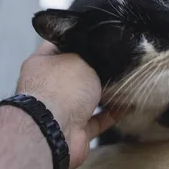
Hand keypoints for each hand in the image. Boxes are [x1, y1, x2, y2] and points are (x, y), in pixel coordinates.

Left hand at [16, 41, 116, 168]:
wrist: (55, 131)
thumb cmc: (59, 90)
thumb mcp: (80, 59)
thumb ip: (91, 57)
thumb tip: (101, 59)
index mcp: (41, 64)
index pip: (59, 45)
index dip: (77, 39)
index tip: (96, 37)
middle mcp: (49, 87)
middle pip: (75, 73)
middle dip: (94, 69)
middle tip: (116, 61)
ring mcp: (61, 109)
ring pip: (87, 98)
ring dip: (105, 93)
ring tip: (125, 82)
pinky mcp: (75, 130)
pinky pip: (97, 120)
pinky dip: (112, 114)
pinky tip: (127, 105)